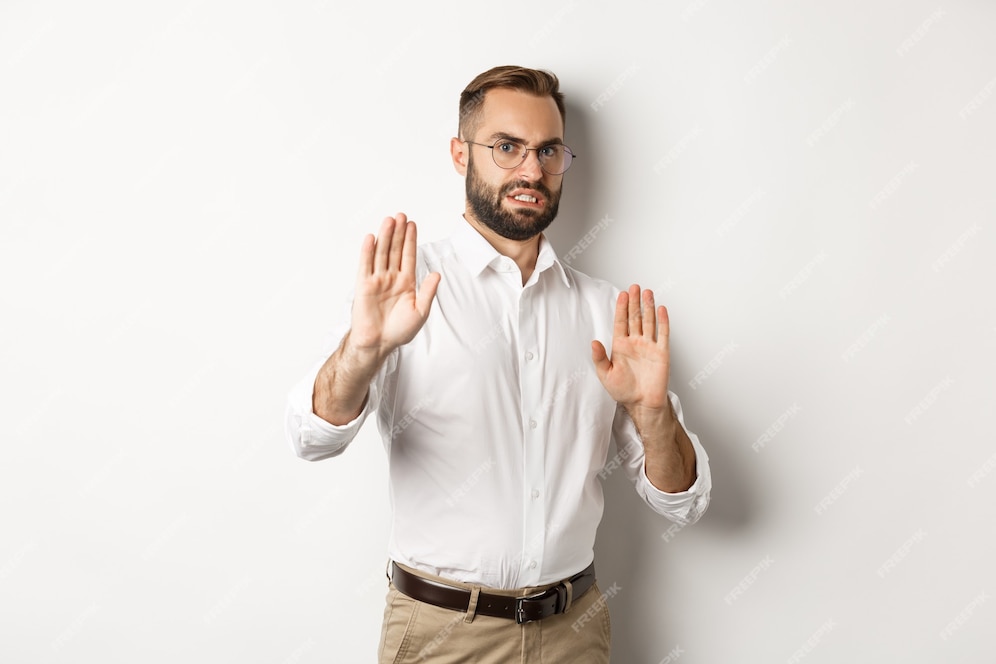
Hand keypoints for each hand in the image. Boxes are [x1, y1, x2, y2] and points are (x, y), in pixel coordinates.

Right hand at [348, 214, 440, 357]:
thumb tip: (436, 274)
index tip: (412, 224)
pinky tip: (371, 238)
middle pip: (394, 250)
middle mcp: (391, 278)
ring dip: (385, 237)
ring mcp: (377, 280)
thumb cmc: (399, 330)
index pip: (408, 256)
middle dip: (398, 233)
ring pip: (381, 254)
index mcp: (406, 282)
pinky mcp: (364, 286)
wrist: (379, 343)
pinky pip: (365, 265)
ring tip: (389, 220)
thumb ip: (428, 292)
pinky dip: (368, 251)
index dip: (410, 240)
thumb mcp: (420, 311)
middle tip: (401, 215)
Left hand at [591, 284, 670, 410]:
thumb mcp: (606, 375)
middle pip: (635, 317)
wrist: (642, 403)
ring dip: (648, 307)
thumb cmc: (624, 391)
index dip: (622, 307)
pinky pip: (663, 334)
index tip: (623, 294)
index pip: (621, 322)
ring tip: (647, 293)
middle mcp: (635, 343)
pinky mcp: (662, 353)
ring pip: (649, 322)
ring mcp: (649, 346)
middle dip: (635, 302)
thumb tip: (593, 342)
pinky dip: (663, 322)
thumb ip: (600, 358)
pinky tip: (662, 310)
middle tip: (635, 287)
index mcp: (621, 346)